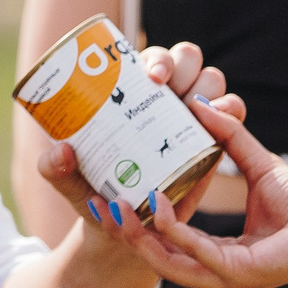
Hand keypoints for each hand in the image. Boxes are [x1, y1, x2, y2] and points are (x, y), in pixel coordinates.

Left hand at [40, 50, 235, 239]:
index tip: (151, 76)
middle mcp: (164, 97)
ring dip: (208, 84)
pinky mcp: (213, 139)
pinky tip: (221, 118)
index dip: (156, 58)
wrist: (126, 229)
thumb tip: (61, 152)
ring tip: (193, 104)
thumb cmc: (95, 195)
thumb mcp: (69, 183)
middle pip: (185, 59)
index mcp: (130, 93)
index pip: (148, 59)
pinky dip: (232, 109)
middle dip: (183, 64)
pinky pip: (232, 113)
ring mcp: (191, 115)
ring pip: (211, 80)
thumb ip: (54, 169)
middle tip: (167, 87)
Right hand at [87, 94, 287, 287]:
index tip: (110, 198)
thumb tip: (199, 105)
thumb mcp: (256, 165)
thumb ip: (227, 140)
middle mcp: (218, 273)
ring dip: (141, 235)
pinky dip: (174, 231)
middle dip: (126, 233)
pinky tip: (158, 206)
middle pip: (158, 258)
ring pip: (169, 262)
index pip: (167, 245)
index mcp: (218, 256)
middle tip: (99, 204)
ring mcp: (228, 278)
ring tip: (117, 206)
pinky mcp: (241, 274)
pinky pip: (197, 252)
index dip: (137, 224)